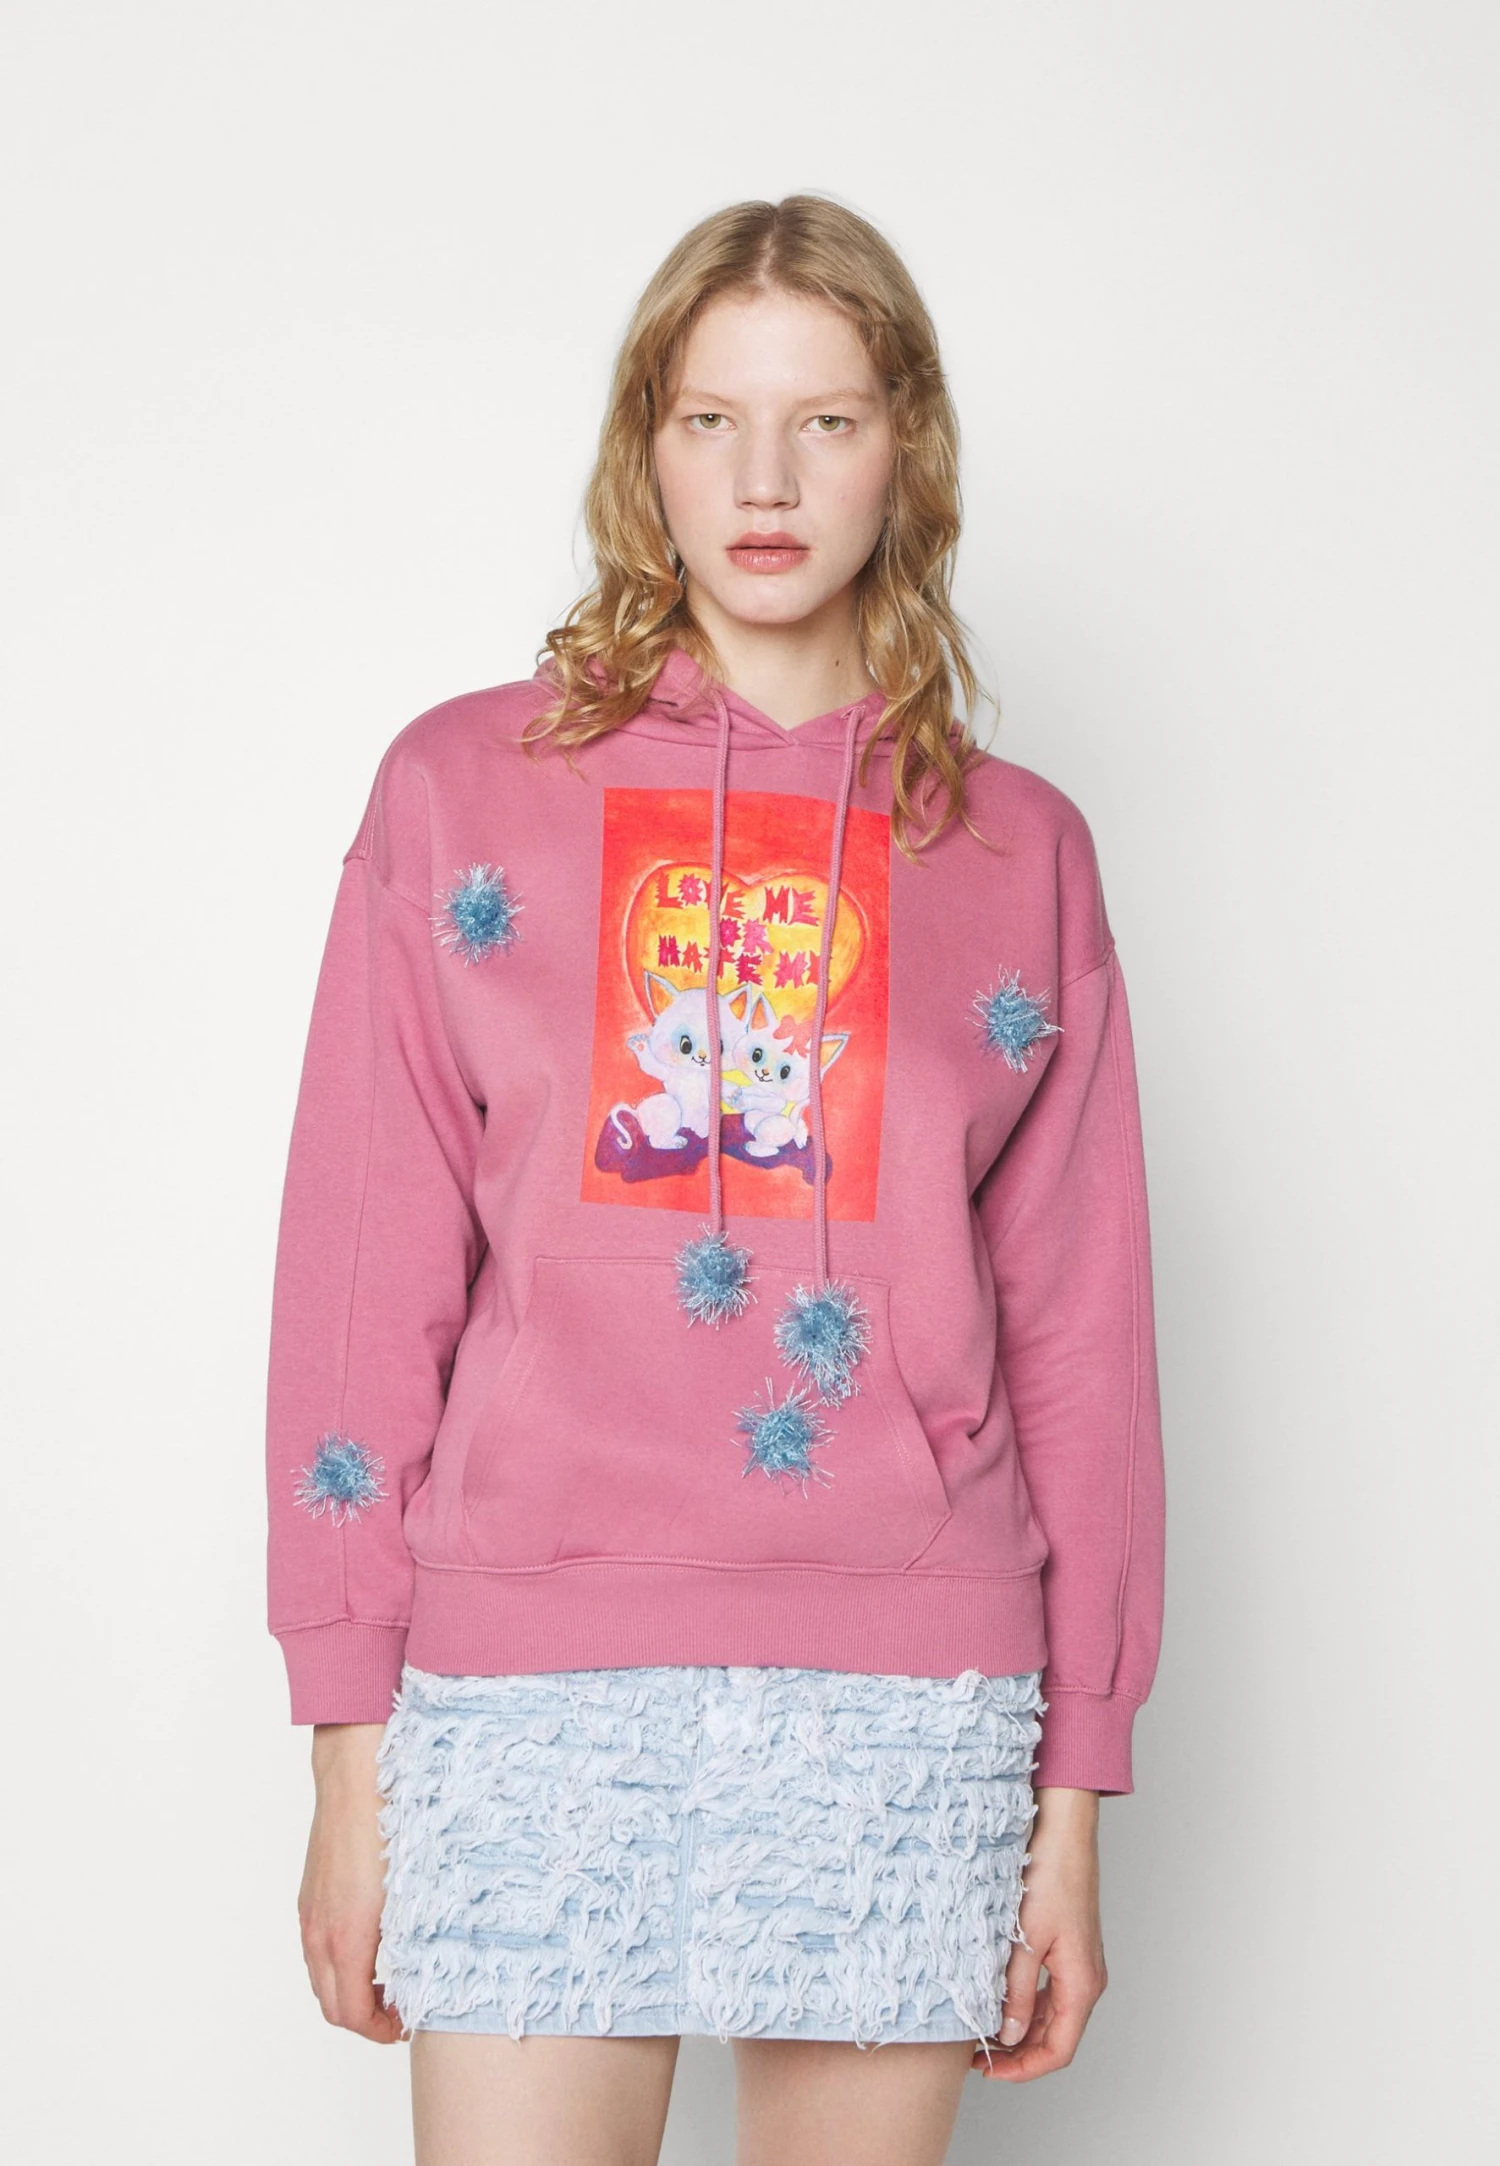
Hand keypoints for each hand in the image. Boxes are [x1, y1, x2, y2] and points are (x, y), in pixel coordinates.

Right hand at [297, 1723, 403, 2043]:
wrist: (355, 1774)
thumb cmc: (390, 1822)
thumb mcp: (413, 1888)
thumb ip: (413, 1938)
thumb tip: (429, 1970)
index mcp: (347, 1936)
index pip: (351, 2014)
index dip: (379, 2032)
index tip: (406, 2026)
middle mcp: (320, 1932)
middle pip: (331, 2006)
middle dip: (365, 2019)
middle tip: (401, 2011)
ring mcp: (310, 1915)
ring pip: (321, 1979)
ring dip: (350, 1992)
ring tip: (388, 1981)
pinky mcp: (309, 1897)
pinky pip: (316, 1950)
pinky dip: (338, 1965)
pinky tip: (369, 1946)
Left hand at [973, 1785, 1106, 2081]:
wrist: (1064, 1832)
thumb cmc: (1051, 1877)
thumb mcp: (1025, 1941)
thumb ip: (1017, 1993)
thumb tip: (1009, 2036)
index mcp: (1082, 1984)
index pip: (1058, 2050)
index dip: (1024, 2069)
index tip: (990, 2071)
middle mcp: (1087, 1980)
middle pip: (1056, 2037)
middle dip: (1019, 2054)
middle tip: (978, 2056)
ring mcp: (1080, 1964)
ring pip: (1052, 2016)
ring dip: (1022, 2030)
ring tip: (984, 2031)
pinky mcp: (1070, 1949)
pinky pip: (1051, 1992)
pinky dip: (1027, 2005)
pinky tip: (1000, 2001)